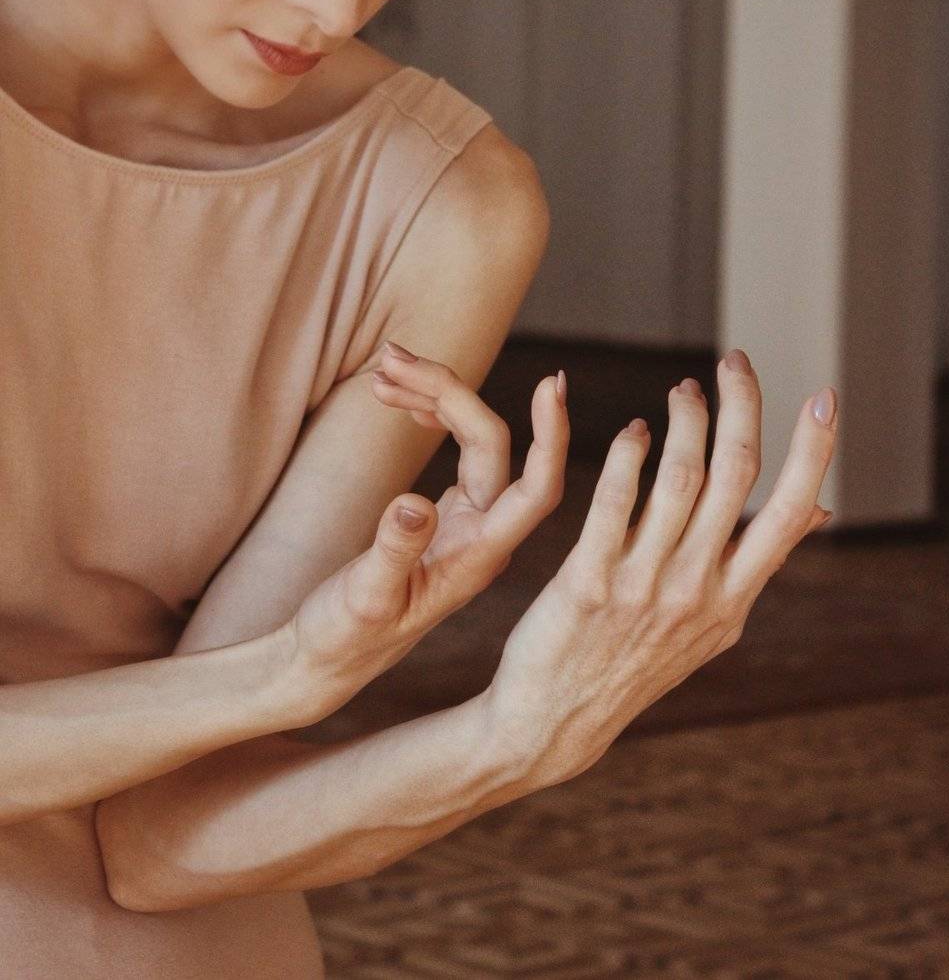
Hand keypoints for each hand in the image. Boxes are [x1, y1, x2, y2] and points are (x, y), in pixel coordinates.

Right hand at [286, 344, 568, 718]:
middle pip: (491, 446)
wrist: (323, 663)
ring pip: (472, 443)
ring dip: (434, 398)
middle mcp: (484, 537)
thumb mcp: (364, 598)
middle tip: (391, 356)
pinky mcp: (444, 517)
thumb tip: (414, 503)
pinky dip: (426, 416)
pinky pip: (452, 451)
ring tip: (382, 367)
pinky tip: (394, 396)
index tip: (554, 382)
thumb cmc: (342, 639)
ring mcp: (466, 524)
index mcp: (479, 558)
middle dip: (449, 392)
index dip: (551, 436)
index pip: (536, 488)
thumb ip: (392, 552)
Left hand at [482, 352, 836, 787]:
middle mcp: (698, 591)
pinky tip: (635, 431)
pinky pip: (614, 504)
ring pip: (680, 480)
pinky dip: (629, 457)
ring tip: (684, 390)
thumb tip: (818, 513)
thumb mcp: (711, 623)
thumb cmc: (635, 658)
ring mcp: (644, 588)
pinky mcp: (588, 583)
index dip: (813, 452)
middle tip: (734, 361)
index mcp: (734, 599)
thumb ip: (753, 562)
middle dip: (742, 406)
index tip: (825, 397)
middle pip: (735, 477)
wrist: (555, 721)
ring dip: (687, 421)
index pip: (789, 514)